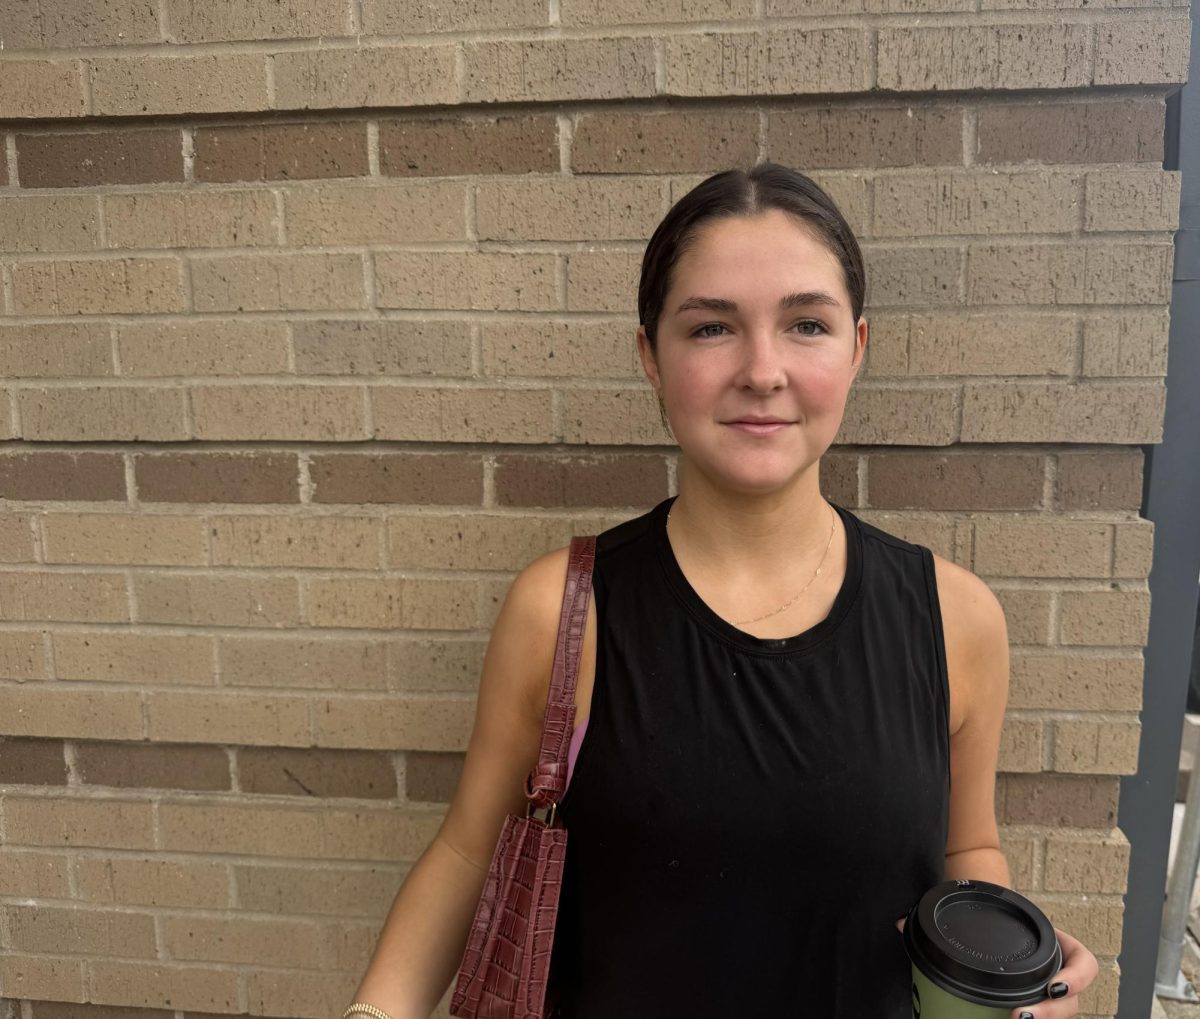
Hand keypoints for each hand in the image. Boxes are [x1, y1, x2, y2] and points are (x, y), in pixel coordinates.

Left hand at [893, 920, 1098, 1017]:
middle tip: (1021, 1017)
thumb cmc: (988, 924)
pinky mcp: (1034, 1010)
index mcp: (1056, 947)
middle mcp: (1058, 976)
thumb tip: (899, 922)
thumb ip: (942, 915)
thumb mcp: (979, 915)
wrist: (988, 931)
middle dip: (1052, 1015)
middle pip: (1072, 1003)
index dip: (1076, 978)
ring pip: (1060, 1017)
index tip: (1050, 985)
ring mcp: (1048, 998)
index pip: (1085, 964)